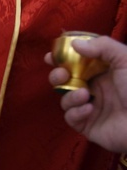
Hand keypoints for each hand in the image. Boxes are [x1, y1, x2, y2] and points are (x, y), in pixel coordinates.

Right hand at [45, 36, 126, 152]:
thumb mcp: (126, 60)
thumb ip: (102, 46)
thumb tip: (75, 43)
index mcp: (103, 72)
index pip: (77, 63)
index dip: (62, 59)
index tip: (50, 57)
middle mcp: (95, 89)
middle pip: (65, 81)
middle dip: (57, 76)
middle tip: (61, 75)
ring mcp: (90, 107)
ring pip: (65, 99)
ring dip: (70, 95)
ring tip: (85, 95)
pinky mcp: (88, 126)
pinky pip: (71, 117)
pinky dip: (76, 112)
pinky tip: (89, 109)